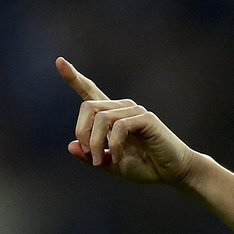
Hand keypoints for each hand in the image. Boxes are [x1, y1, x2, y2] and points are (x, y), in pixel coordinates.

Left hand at [56, 57, 197, 184]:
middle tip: (90, 155)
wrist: (173, 172)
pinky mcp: (146, 118)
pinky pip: (119, 126)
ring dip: (95, 142)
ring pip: (101, 118)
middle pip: (88, 106)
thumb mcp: (111, 165)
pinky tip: (117, 157)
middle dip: (81, 131)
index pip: (90, 92)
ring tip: (101, 161)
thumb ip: (91, 157)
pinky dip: (112, 145)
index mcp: (112, 116)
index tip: (59, 62)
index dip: (74, 77)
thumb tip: (71, 145)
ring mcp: (134, 111)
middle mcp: (122, 108)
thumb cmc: (145, 167)